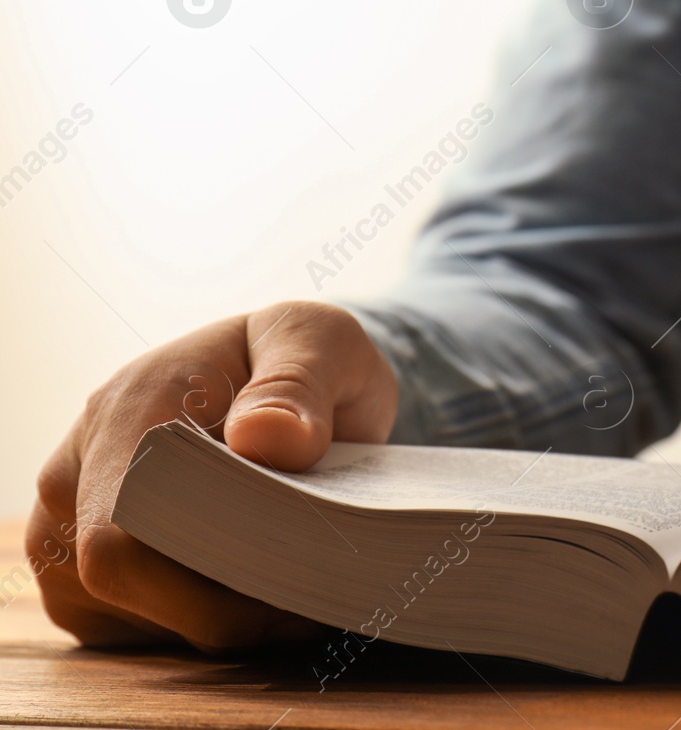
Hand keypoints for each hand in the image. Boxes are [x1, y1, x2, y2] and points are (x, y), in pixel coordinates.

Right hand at [28, 301, 396, 649]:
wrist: (285, 373)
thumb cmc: (299, 355)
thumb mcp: (320, 340)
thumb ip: (298, 382)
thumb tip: (266, 438)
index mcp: (124, 412)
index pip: (120, 531)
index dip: (200, 579)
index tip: (295, 580)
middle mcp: (75, 474)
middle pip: (126, 586)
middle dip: (227, 608)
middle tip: (315, 601)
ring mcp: (69, 529)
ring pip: (133, 618)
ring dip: (222, 621)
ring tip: (300, 591)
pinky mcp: (86, 573)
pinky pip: (138, 631)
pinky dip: (206, 626)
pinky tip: (266, 598)